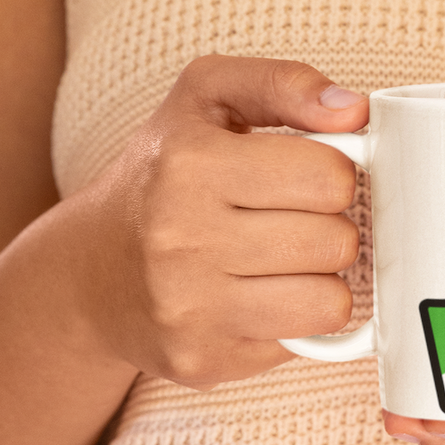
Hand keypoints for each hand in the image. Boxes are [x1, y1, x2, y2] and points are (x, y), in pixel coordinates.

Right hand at [75, 56, 368, 386]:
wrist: (89, 271)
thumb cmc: (161, 172)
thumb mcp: (207, 96)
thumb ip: (284, 83)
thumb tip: (354, 109)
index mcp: (188, 164)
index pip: (329, 177)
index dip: (334, 173)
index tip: (306, 175)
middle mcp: (180, 239)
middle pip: (336, 242)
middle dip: (330, 226)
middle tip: (294, 219)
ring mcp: (188, 309)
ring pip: (330, 302)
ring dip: (321, 278)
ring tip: (283, 259)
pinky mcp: (202, 360)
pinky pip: (304, 344)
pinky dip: (296, 320)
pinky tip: (259, 296)